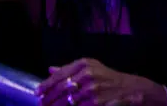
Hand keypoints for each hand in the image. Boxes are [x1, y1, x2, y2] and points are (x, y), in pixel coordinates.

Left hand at [37, 58, 158, 105]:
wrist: (129, 88)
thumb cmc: (107, 77)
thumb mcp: (90, 67)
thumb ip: (69, 69)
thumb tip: (50, 69)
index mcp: (84, 64)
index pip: (60, 74)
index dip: (47, 84)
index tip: (38, 92)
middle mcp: (87, 74)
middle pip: (62, 88)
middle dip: (49, 97)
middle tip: (41, 103)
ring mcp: (91, 89)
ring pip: (68, 101)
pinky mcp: (96, 102)